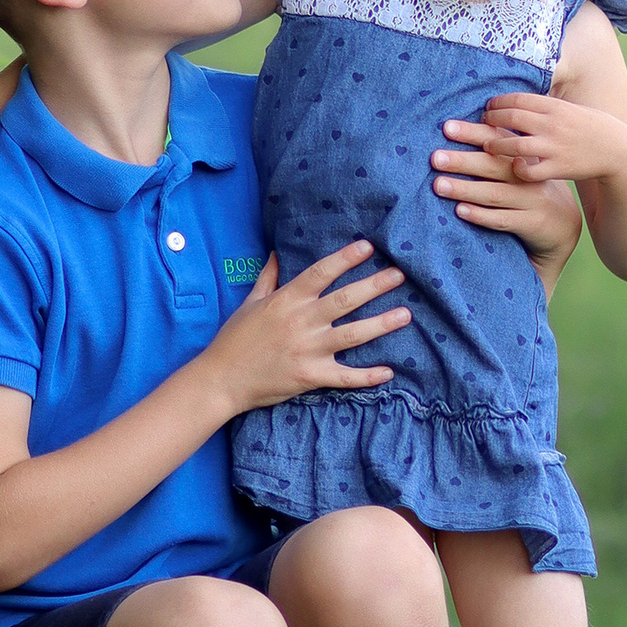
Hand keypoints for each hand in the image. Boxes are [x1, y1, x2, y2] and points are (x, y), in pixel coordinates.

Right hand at [204, 240, 411, 413]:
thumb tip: (274, 253)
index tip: (368, 247)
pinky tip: (389, 371)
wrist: (221, 379)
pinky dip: (368, 376)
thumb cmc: (234, 339)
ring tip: (405, 314)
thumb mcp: (249, 303)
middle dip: (374, 285)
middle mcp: (301, 322)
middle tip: (399, 275)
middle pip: (345, 299)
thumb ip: (267, 278)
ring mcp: (308, 350)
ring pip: (353, 335)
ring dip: (381, 324)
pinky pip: (346, 377)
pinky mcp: (311, 376)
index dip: (345, 258)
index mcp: (286, 300)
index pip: (321, 273)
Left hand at [429, 131, 586, 261]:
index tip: (447, 127)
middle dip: (462, 161)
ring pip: (494, 193)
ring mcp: (532, 200)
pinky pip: (504, 219)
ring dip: (465, 189)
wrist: (562, 227)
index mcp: (523, 157)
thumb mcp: (520, 168)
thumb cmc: (528, 191)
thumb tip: (456, 130)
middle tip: (435, 158)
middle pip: (493, 165)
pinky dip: (481, 215)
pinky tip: (460, 210)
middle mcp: (528, 176)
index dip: (473, 133)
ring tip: (438, 185)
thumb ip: (498, 152)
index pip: (497, 140)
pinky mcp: (532, 223)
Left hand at [442, 90, 626, 190]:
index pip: (515, 100)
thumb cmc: (586, 127)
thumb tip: (510, 98)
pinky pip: (528, 173)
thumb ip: (539, 105)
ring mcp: (554, 148)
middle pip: (509, 120)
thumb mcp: (565, 108)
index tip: (483, 110)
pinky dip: (515, 172)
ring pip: (514, 147)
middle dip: (483, 124)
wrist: (617, 149)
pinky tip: (505, 174)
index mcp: (552, 106)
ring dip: (492, 149)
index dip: (495, 104)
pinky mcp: (558, 170)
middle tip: (463, 129)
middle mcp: (551, 124)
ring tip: (479, 152)